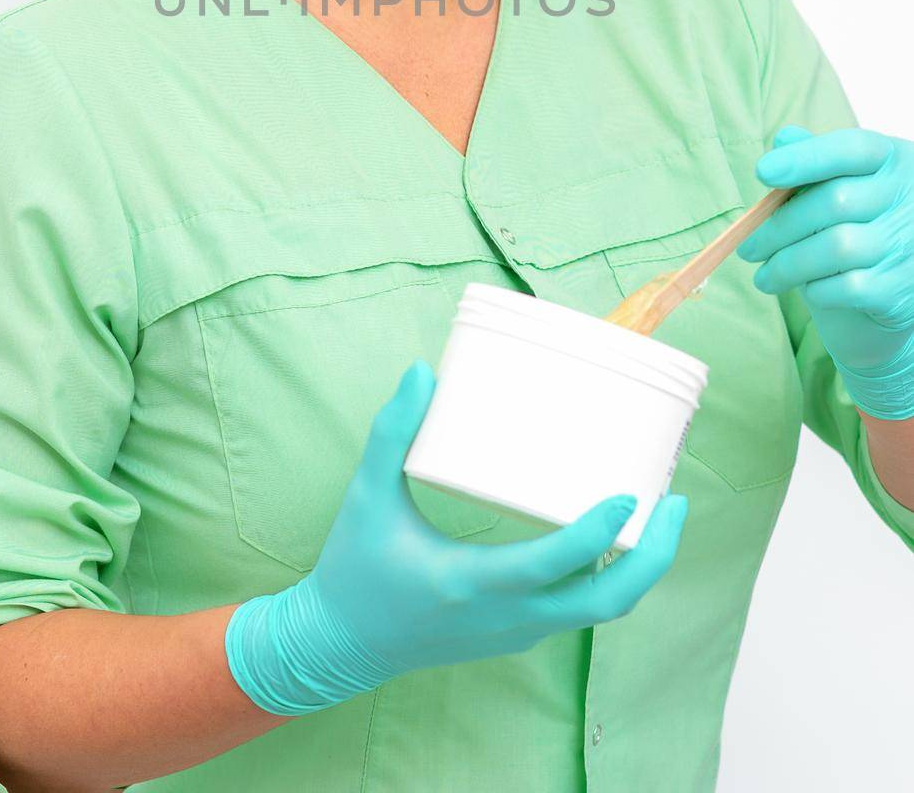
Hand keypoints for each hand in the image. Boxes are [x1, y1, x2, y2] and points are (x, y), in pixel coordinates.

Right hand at [224, 358, 689, 714]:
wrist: (340, 645)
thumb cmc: (354, 568)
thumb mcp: (367, 496)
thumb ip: (393, 433)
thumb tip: (421, 369)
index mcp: (473, 584)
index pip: (555, 566)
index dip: (599, 532)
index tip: (629, 492)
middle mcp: (508, 618)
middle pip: (607, 602)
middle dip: (654, 556)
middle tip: (674, 501)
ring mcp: (518, 632)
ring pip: (602, 610)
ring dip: (639, 566)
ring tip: (658, 510)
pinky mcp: (518, 633)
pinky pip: (581, 609)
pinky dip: (611, 575)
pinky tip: (615, 534)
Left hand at [737, 124, 913, 419]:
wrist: (899, 281)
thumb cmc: (864, 220)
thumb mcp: (851, 181)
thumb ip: (818, 159)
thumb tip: (784, 139)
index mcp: (893, 161)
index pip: (852, 148)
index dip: (805, 157)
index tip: (763, 172)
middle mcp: (908, 197)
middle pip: (834, 201)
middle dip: (780, 227)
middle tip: (748, 247)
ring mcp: (909, 243)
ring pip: (837, 247)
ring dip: (787, 265)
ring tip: (764, 276)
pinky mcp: (902, 288)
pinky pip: (848, 287)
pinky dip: (817, 289)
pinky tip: (806, 289)